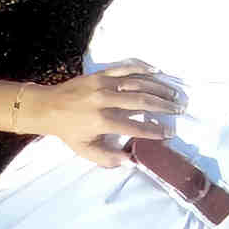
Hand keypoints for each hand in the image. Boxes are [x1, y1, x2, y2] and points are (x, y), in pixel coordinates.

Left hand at [34, 60, 180, 152]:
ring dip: (158, 87)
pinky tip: (157, 71)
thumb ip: (107, 158)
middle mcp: (104, 101)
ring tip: (173, 94)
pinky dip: (141, 68)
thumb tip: (131, 160)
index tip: (169, 133)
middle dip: (163, 106)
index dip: (154, 131)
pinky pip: (124, 68)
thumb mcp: (85, 150)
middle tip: (179, 109)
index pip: (135, 127)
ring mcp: (103, 84)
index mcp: (102, 121)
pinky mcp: (100, 74)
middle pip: (141, 101)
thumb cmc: (69, 131)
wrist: (48, 107)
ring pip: (137, 83)